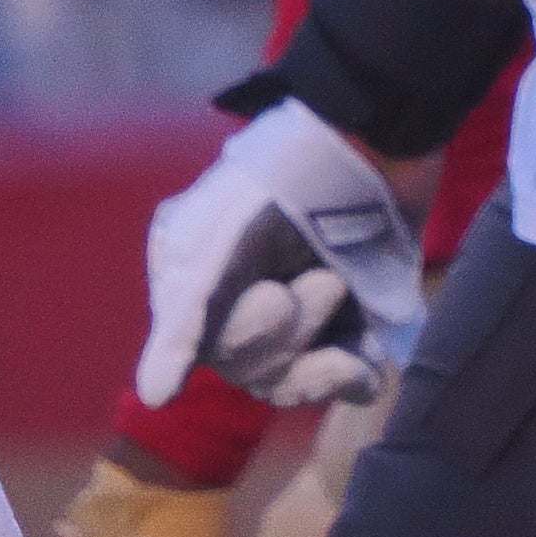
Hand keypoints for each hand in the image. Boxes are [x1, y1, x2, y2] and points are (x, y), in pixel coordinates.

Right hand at [131, 98, 425, 409]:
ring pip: (288, 382)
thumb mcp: (223, 235)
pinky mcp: (344, 319)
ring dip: (324, 354)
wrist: (380, 138)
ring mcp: (292, 310)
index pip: (200, 351)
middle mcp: (233, 296)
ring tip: (345, 290)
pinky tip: (368, 367)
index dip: (245, 334)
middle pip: (246, 370)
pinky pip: (337, 381)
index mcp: (190, 271)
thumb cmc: (291, 177)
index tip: (278, 297)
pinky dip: (353, 377)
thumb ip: (186, 313)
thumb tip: (155, 398)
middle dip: (291, 333)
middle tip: (326, 280)